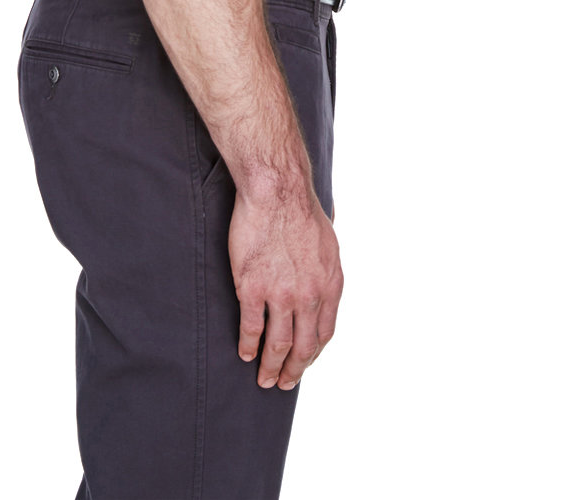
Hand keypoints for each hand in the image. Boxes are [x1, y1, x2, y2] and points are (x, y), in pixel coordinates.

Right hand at [229, 183, 343, 390]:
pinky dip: (247, 344)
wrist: (277, 190)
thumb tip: (325, 274)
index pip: (324, 333)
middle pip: (302, 346)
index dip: (313, 353)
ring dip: (270, 366)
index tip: (304, 361)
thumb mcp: (329, 243)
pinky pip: (251, 327)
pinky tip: (244, 352)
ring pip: (276, 344)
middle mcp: (309, 295)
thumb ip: (326, 269)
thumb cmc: (301, 209)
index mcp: (331, 285)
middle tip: (284, 384)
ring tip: (264, 379)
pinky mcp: (252, 287)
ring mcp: (281, 294)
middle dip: (293, 370)